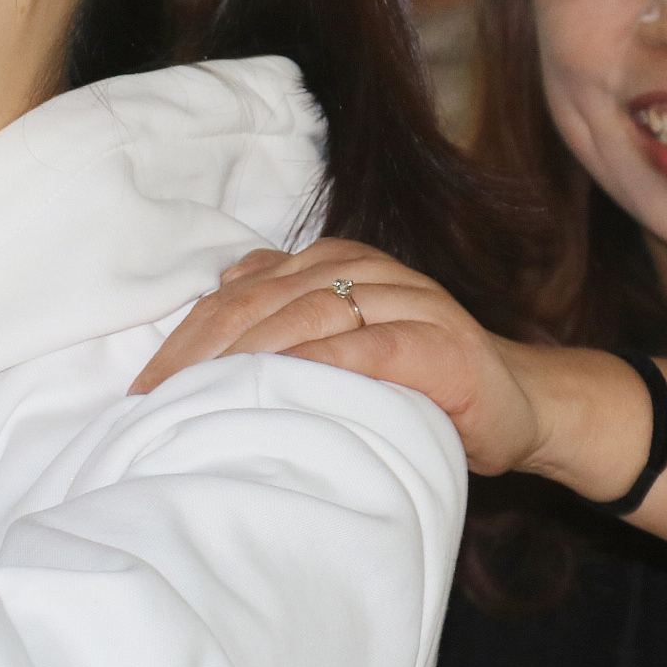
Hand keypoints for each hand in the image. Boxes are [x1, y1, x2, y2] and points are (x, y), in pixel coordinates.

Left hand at [131, 238, 545, 474]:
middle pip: (262, 300)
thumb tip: (220, 288)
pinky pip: (370, 346)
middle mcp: (369, 271)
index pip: (239, 292)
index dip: (188, 337)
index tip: (145, 387)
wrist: (521, 404)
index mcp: (334, 263)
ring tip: (202, 396)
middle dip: (202, 352)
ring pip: (309, 313)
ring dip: (249, 355)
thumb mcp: (343, 340)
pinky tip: (285, 385)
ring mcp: (408, 301)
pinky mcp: (440, 343)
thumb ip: (288, 311)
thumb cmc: (417, 382)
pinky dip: (322, 362)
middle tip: (159, 401)